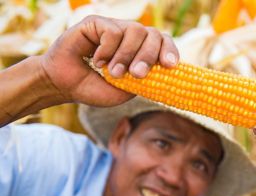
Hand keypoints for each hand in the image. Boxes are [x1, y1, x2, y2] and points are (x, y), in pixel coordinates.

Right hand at [40, 15, 178, 106]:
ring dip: (126, 55)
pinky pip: (112, 31)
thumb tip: (162, 72)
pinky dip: (107, 50)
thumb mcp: (124, 91)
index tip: (170, 65)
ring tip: (112, 73)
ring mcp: (114, 27)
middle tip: (137, 74)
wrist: (64, 85)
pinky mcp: (95, 22)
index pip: (163, 42)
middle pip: (153, 35)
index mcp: (141, 51)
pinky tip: (97, 61)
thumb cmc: (95, 88)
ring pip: (135, 30)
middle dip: (148, 56)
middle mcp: (130, 36)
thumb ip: (143, 82)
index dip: (169, 51)